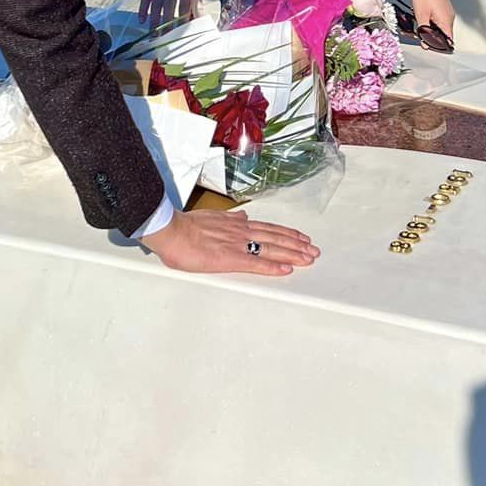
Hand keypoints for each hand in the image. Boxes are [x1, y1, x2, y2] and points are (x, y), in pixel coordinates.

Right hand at [138, 0, 203, 28]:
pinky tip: (142, 19)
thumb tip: (197, 18)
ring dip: (154, 20)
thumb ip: (197, 1)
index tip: (182, 31)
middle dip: (166, 24)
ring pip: (156, 4)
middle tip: (164, 38)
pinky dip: (143, 9)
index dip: (183, 19)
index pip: (185, 5)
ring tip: (153, 34)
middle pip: (168, 7)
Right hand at [141, 208, 317, 275]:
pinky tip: (286, 269)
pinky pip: (257, 263)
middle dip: (297, 244)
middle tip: (313, 250)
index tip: (300, 237)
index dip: (286, 233)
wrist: (172, 231)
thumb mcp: (211, 216)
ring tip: (308, 259)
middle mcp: (241, 232)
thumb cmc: (185, 226)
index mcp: (236, 224)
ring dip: (293, 253)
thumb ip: (229, 218)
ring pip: (272, 248)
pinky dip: (274, 266)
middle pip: (276, 238)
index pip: (268, 228)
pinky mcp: (231, 259)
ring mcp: (238, 245)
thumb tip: (243, 216)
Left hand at [410, 0, 455, 44]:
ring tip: (418, 27)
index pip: (448, 42)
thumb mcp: (421, 14)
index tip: (428, 47)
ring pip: (440, 29)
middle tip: (419, 37)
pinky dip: (430, 24)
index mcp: (446, 22)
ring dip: (429, 31)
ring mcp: (447, 13)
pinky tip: (421, 20)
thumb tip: (426, 45)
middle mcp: (449, 19)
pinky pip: (438, 22)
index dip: (439, 48)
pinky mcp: (443, 9)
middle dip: (431, 39)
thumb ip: (424, 31)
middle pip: (443, 37)